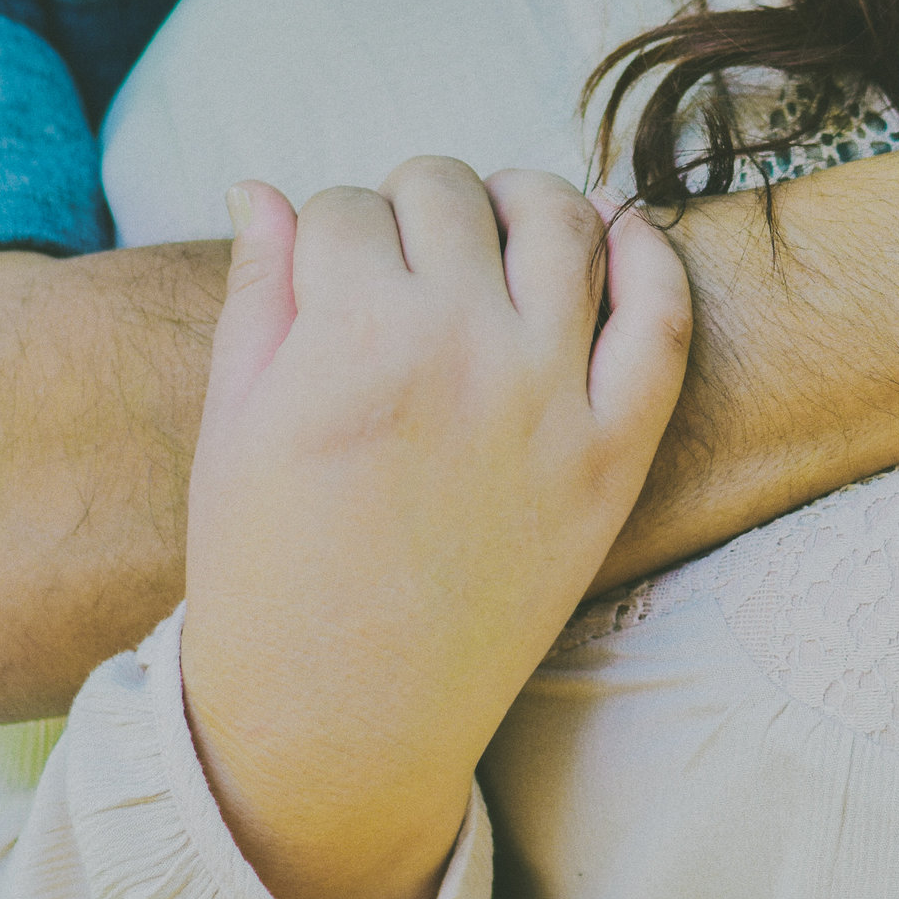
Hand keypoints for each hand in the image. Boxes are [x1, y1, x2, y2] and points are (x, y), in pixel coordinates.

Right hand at [181, 158, 690, 898]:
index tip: (331, 262)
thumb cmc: (269, 572)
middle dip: (416, 200)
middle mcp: (462, 347)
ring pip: (562, 223)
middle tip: (408, 243)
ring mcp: (552, 397)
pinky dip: (651, 254)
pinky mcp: (616, 452)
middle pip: (451, 194)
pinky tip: (621, 229)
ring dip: (526, 198)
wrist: (345, 712)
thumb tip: (271, 186)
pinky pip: (662, 318)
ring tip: (504, 219)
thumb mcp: (235, 426)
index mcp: (351, 337)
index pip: (350, 206)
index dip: (332, 224)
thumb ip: (259, 293)